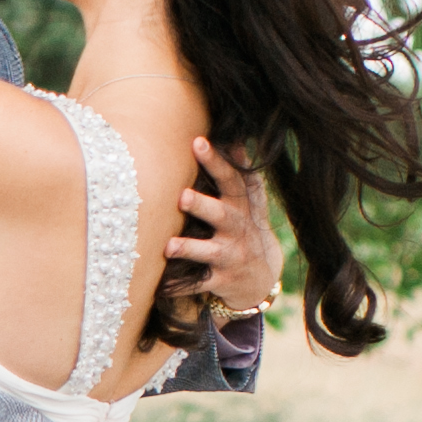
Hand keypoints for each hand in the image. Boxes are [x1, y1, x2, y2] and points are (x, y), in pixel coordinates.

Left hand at [167, 139, 278, 315]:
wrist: (262, 276)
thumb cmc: (245, 226)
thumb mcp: (250, 200)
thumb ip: (240, 171)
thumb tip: (234, 135)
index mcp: (241, 205)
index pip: (230, 180)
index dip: (216, 162)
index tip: (198, 142)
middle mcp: (237, 229)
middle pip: (221, 215)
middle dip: (202, 205)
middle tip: (182, 196)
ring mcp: (230, 256)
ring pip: (208, 251)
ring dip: (189, 248)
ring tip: (169, 245)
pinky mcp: (221, 280)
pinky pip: (198, 284)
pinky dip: (180, 286)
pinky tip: (160, 285)